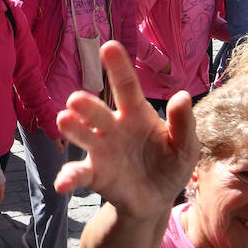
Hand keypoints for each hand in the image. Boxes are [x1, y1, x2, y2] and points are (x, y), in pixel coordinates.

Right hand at [54, 41, 198, 215]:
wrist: (157, 200)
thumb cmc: (170, 165)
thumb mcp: (185, 146)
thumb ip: (183, 123)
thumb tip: (182, 96)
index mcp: (136, 114)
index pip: (126, 87)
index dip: (118, 67)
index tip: (109, 46)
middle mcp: (113, 127)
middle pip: (97, 111)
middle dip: (86, 105)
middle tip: (76, 100)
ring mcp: (101, 150)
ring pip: (83, 135)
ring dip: (73, 128)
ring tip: (64, 120)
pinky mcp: (95, 175)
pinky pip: (78, 174)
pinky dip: (67, 177)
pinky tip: (62, 184)